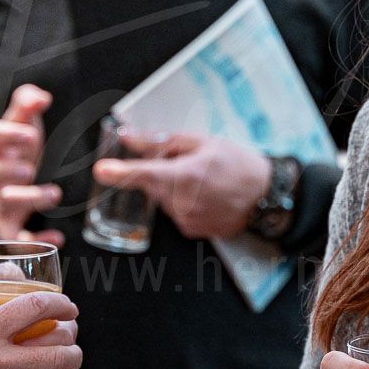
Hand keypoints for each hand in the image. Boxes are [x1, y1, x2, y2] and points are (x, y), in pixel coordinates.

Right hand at [0, 84, 63, 245]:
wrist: (17, 178)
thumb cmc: (19, 148)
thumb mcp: (25, 123)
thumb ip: (28, 105)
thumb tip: (40, 97)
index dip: (4, 134)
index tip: (31, 135)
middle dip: (3, 171)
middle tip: (30, 170)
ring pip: (1, 203)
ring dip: (26, 200)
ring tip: (54, 194)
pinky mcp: (6, 225)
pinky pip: (13, 238)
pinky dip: (31, 243)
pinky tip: (56, 239)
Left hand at [93, 132, 270, 239]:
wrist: (267, 197)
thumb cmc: (237, 163)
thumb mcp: (202, 142)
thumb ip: (161, 141)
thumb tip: (129, 137)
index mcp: (185, 175)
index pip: (144, 173)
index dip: (120, 172)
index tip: (101, 171)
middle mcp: (182, 201)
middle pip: (152, 185)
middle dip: (159, 172)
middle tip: (187, 163)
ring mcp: (186, 219)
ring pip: (162, 199)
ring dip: (172, 188)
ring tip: (202, 180)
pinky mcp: (191, 231)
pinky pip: (175, 212)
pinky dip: (183, 202)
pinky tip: (205, 196)